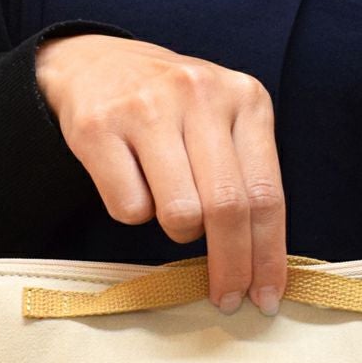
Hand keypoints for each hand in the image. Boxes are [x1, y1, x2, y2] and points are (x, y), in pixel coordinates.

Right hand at [35, 33, 287, 315]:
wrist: (93, 64)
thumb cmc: (172, 111)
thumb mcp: (224, 123)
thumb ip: (246, 176)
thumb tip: (262, 264)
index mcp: (246, 98)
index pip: (267, 194)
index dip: (268, 255)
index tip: (266, 297)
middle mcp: (200, 95)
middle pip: (228, 209)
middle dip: (230, 266)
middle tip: (227, 299)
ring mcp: (147, 108)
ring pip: (179, 214)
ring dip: (178, 232)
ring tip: (170, 208)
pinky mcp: (99, 127)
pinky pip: (130, 208)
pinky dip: (133, 214)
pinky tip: (132, 185)